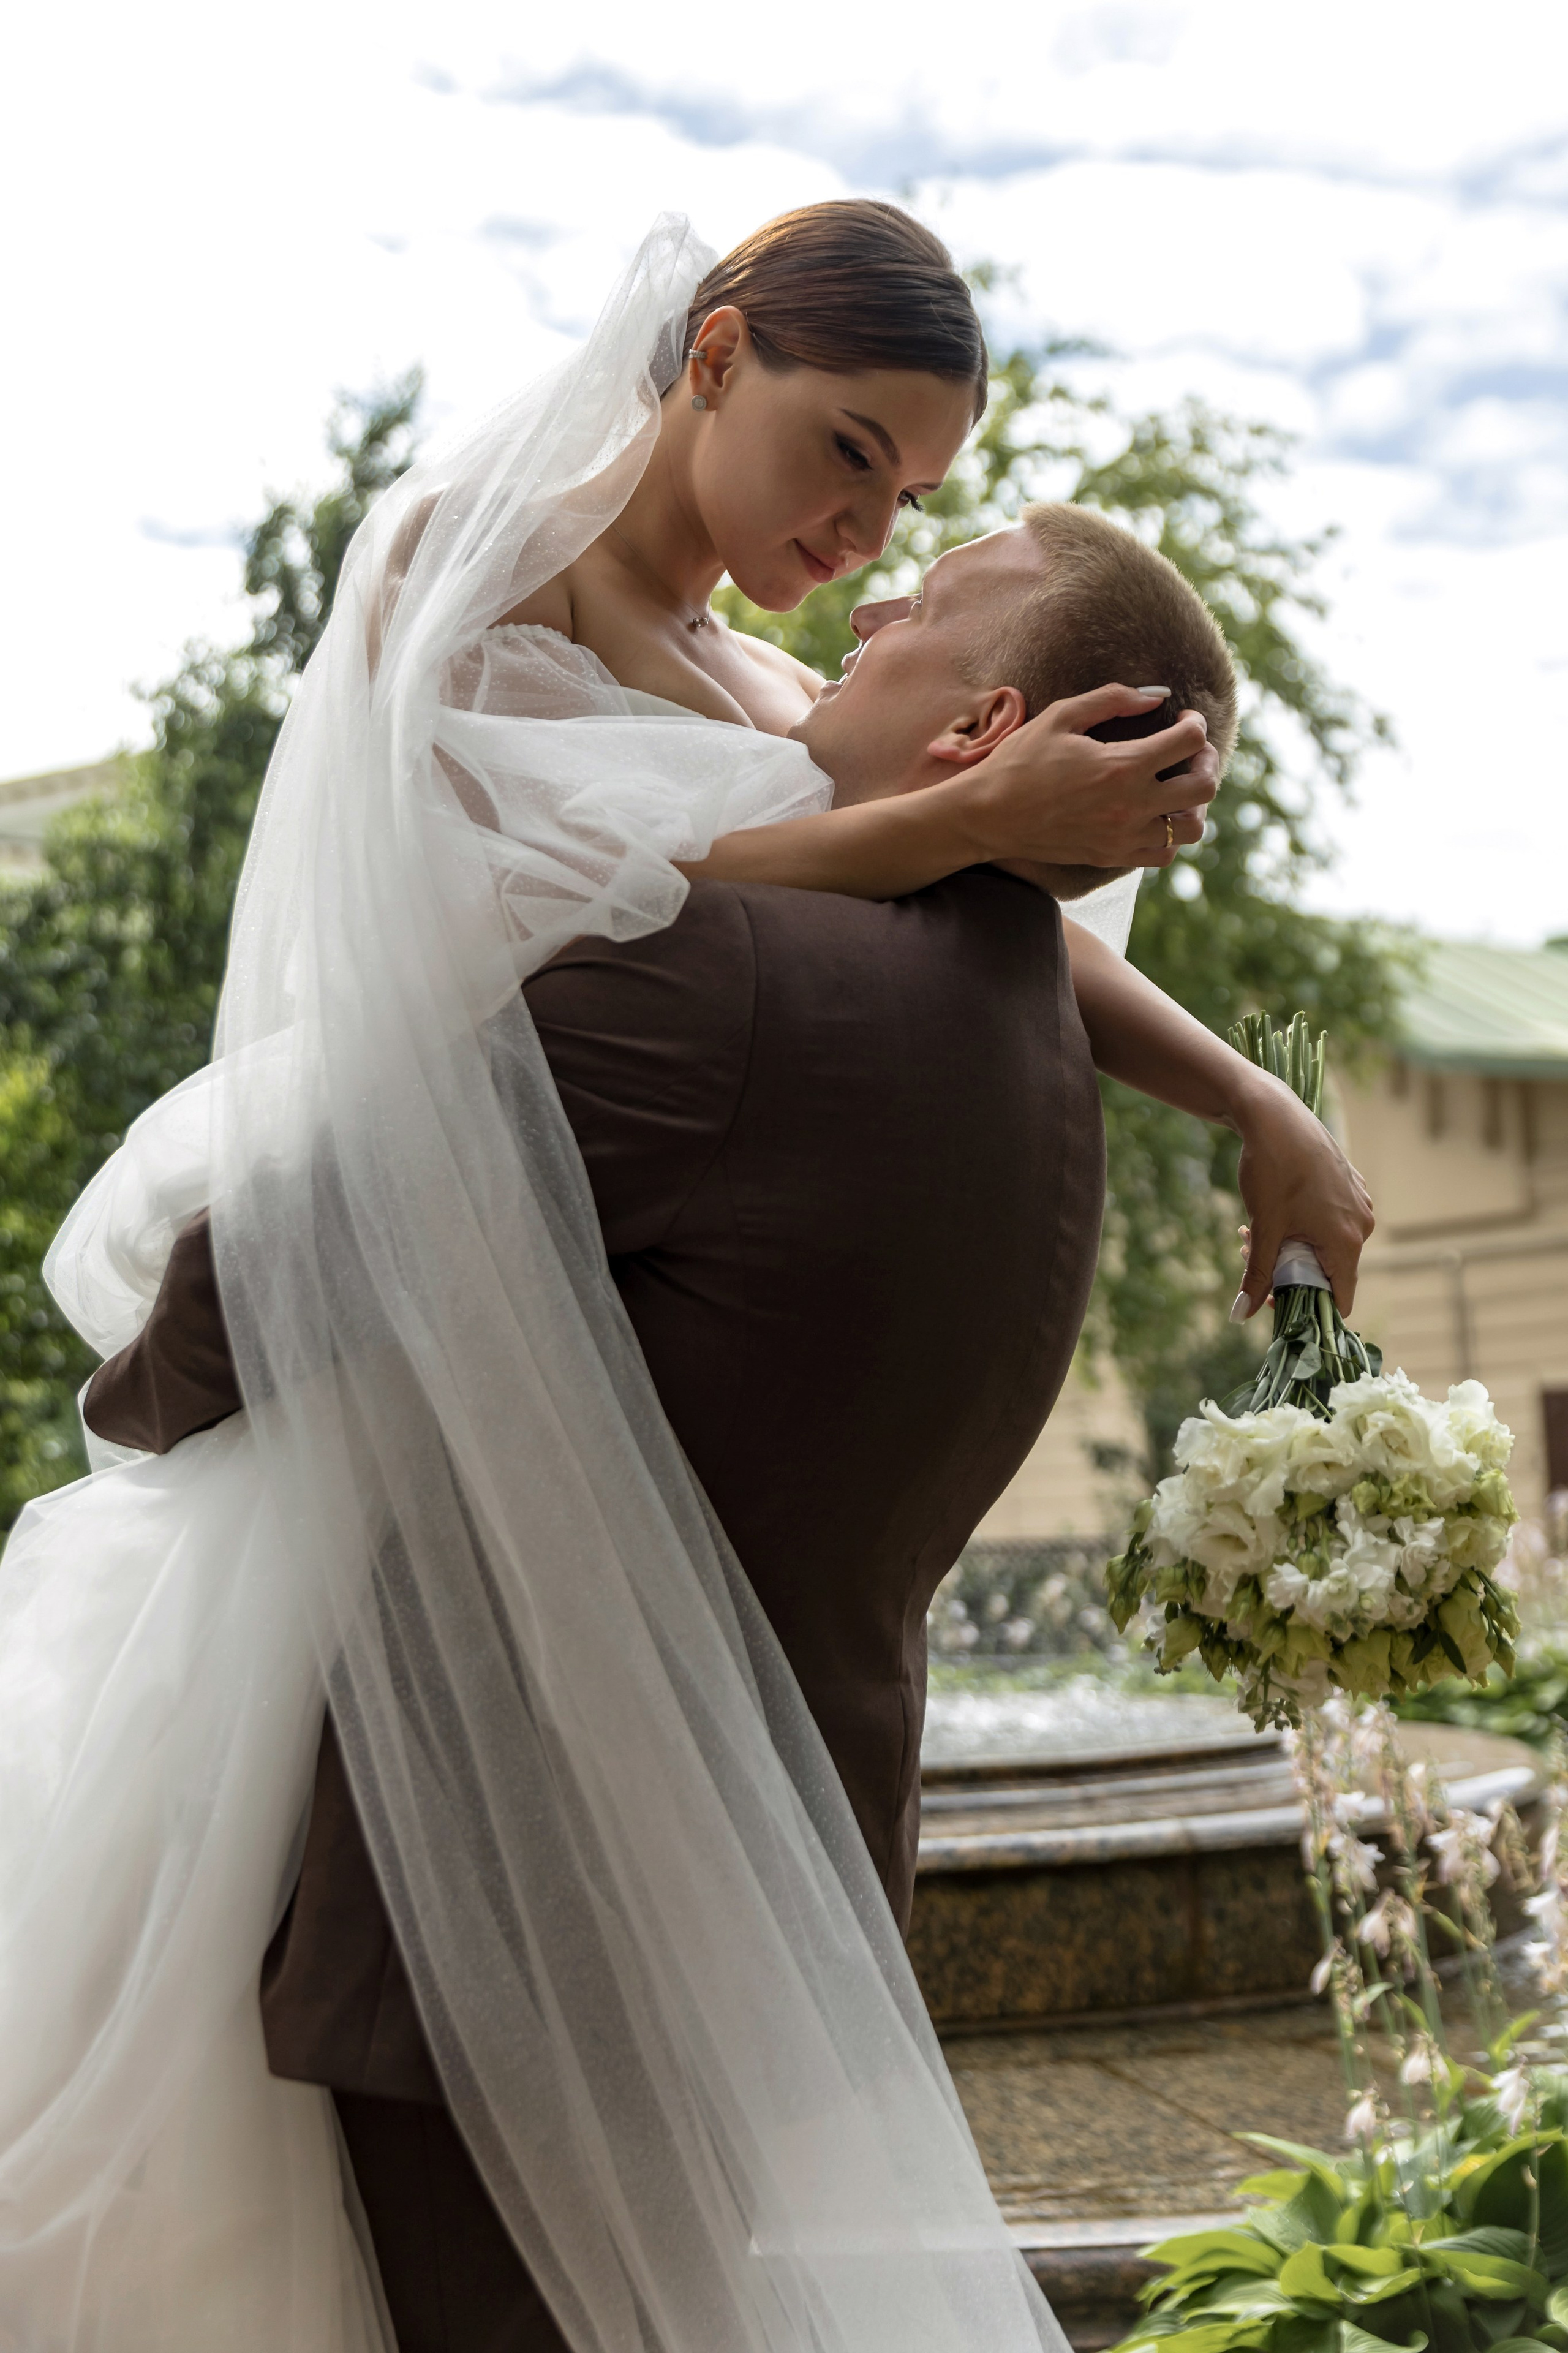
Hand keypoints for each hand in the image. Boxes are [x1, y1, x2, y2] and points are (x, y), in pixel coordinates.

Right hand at [953, 685, 1217, 870]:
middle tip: (1190, 753)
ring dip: (1193, 804)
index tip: (1184, 721)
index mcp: (1121, 766)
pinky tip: (1153, 815)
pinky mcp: (1112, 857)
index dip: (1195, 724)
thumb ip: (1114, 698)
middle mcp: (1130, 806)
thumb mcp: (1062, 716)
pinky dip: (1169, 835)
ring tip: (1176, 788)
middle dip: (1206, 762)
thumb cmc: (1020, 761)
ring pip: (1191, 828)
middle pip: (1204, 787)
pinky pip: (1164, 854)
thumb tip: (1158, 696)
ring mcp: (1123, 837)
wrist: (988, 815)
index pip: (1189, 742)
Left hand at [1230, 1073, 1374, 1318]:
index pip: (1341, 1298)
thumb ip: (1257, 1276)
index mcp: (1348, 1241)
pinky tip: (1273, 1210)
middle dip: (1286, 1268)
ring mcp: (1357, 1201)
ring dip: (1288, 1245)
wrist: (1274, 1115)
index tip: (1273, 1302)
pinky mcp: (1347, 1184)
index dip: (1307, 1308)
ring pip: (1323, 1243)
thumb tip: (1240, 1315)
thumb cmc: (1273, 1171)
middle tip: (1250, 1253)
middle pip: (1327, 1269)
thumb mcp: (1264, 1229)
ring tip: (1252, 1230)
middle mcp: (1362, 1223)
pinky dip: (1300, 1224)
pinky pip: (1327, 1219)